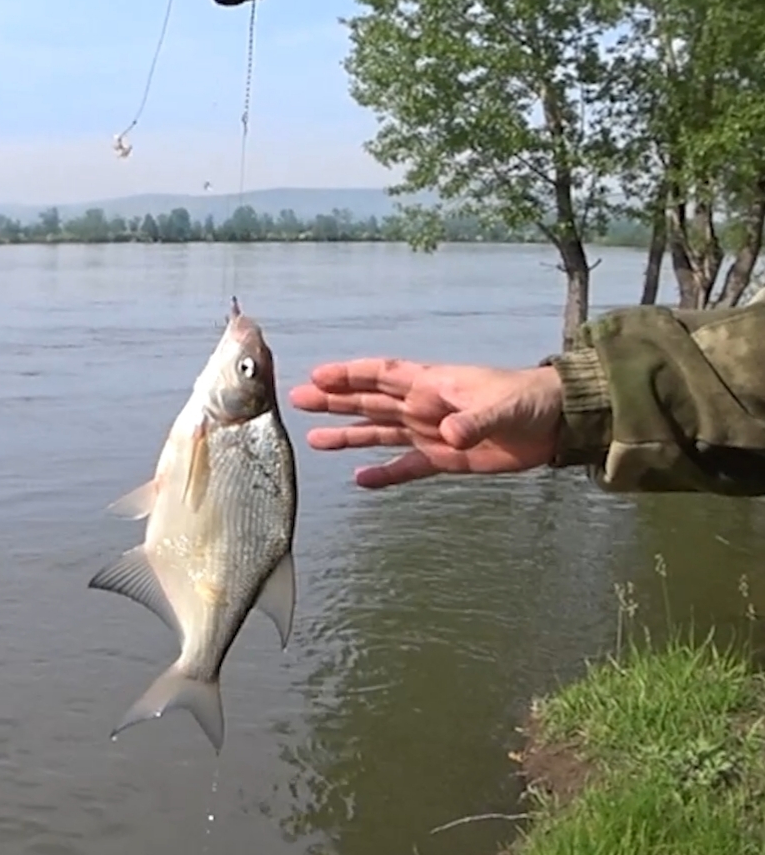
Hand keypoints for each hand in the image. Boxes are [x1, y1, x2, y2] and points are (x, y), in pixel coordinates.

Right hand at [288, 359, 562, 487]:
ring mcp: (433, 432)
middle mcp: (426, 406)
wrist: (556, 423)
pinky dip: (385, 473)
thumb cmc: (530, 401)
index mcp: (434, 384)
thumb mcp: (503, 407)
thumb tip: (448, 434)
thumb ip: (474, 421)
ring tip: (315, 439)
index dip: (352, 375)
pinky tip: (360, 479)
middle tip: (299, 399)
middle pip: (372, 402)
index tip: (318, 375)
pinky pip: (408, 466)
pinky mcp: (445, 459)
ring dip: (350, 434)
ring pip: (382, 432)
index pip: (384, 375)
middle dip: (337, 400)